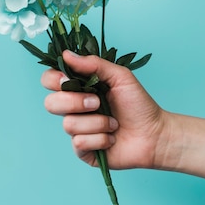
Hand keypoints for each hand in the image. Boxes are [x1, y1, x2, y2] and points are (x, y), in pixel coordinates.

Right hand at [41, 50, 167, 169]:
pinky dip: (100, 139)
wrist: (155, 134)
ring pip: (68, 125)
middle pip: (50, 104)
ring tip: (113, 124)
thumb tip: (66, 54)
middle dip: (75, 102)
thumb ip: (93, 64)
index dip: (54, 80)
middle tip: (97, 102)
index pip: (49, 80)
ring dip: (97, 123)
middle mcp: (73, 109)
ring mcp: (76, 130)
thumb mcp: (120, 77)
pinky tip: (111, 138)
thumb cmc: (138, 104)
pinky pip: (79, 143)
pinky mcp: (82, 150)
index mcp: (78, 89)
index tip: (68, 79)